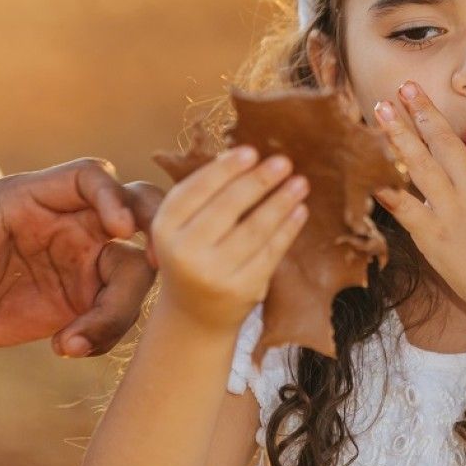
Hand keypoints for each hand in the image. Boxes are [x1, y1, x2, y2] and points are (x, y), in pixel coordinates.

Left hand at [0, 158, 161, 356]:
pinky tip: (70, 349)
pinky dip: (105, 333)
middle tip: (154, 262)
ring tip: (74, 343)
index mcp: (38, 195)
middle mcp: (75, 222)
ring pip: (135, 269)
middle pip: (137, 209)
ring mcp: (89, 260)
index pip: (88, 177)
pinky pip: (118, 312)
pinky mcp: (91, 298)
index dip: (111, 195)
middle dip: (156, 227)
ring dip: (120, 307)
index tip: (118, 228)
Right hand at [148, 146, 308, 333]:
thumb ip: (205, 194)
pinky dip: (288, 229)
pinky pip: (271, 252)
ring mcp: (213, 273)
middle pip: (227, 207)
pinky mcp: (241, 290)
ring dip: (281, 202)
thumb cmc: (193, 254)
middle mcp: (184, 252)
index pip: (196, 190)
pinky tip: (300, 211)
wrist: (194, 314)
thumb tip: (245, 155)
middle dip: (259, 180)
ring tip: (300, 183)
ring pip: (254, 229)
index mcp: (164, 227)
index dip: (225, 169)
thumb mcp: (183, 226)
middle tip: (284, 161)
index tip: (251, 151)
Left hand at [371, 81, 465, 309]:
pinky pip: (404, 207)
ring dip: (399, 134)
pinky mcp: (431, 233)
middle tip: (407, 86)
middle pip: (447, 141)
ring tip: (381, 108)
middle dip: (425, 111)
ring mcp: (451, 209)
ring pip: (420, 163)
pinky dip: (387, 192)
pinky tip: (368, 174)